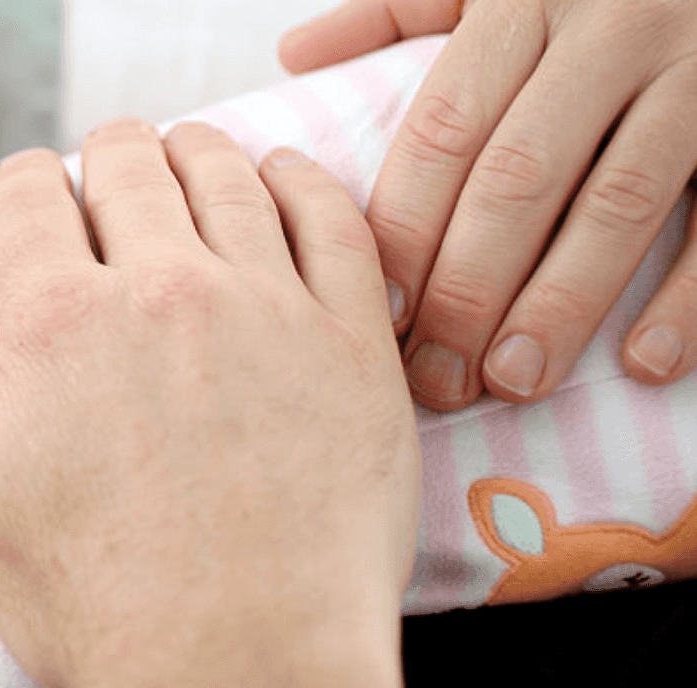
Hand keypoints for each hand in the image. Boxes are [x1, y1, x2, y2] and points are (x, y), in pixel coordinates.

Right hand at [0, 119, 420, 687]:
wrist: (239, 667)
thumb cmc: (97, 599)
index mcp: (58, 319)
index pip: (28, 190)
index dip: (24, 189)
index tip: (36, 211)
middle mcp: (163, 289)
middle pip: (126, 160)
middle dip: (105, 161)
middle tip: (109, 190)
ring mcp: (267, 307)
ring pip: (224, 170)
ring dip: (192, 154)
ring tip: (186, 166)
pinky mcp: (351, 341)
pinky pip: (334, 217)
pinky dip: (299, 181)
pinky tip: (280, 180)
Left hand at [279, 0, 696, 409]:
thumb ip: (395, 12)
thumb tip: (297, 53)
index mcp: (523, 1)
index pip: (446, 130)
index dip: (409, 227)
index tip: (380, 313)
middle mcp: (609, 34)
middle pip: (519, 179)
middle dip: (468, 289)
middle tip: (435, 377)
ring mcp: (693, 75)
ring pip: (617, 206)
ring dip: (560, 306)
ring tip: (512, 382)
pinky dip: (688, 297)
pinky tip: (642, 364)